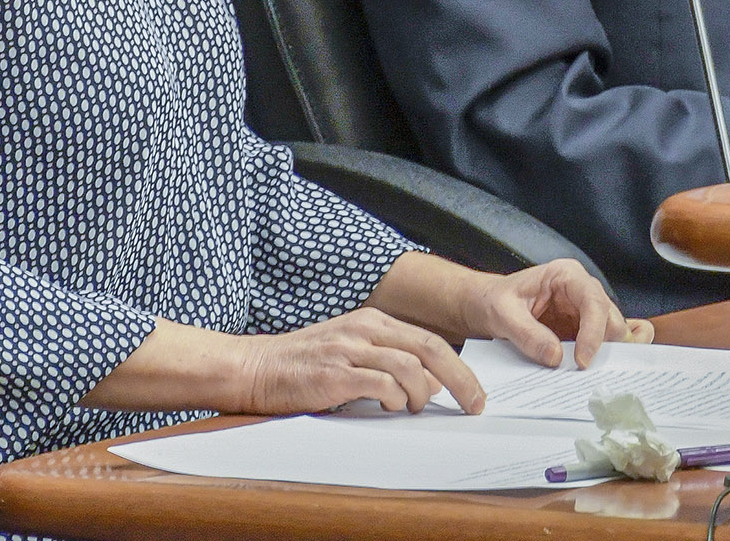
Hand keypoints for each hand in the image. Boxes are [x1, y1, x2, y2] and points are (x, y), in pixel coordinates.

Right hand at [238, 308, 484, 414]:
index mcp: (372, 321)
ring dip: (421, 393)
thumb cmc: (303, 365)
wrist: (255, 368)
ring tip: (414, 408)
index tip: (474, 391)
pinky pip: (379, 383)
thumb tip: (430, 384)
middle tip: (474, 404)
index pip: (429, 340)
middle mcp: (364, 330)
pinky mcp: (333, 374)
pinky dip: (393, 397)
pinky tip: (390, 406)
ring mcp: (348, 349)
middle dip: (459, 379)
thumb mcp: (351, 352)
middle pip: (429, 348)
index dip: (458, 367)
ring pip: (408, 366)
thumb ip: (388, 361)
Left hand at [456, 258, 655, 370]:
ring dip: (604, 355)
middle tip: (587, 372)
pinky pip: (600, 346)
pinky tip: (592, 374)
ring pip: (613, 334)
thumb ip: (528, 334)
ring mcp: (585, 312)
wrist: (486, 306)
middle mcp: (582, 290)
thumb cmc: (494, 300)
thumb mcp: (503, 314)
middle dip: (605, 346)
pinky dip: (599, 361)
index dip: (593, 332)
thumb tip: (555, 357)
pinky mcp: (583, 331)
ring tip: (587, 376)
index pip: (593, 301)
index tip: (582, 360)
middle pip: (611, 318)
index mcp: (566, 275)